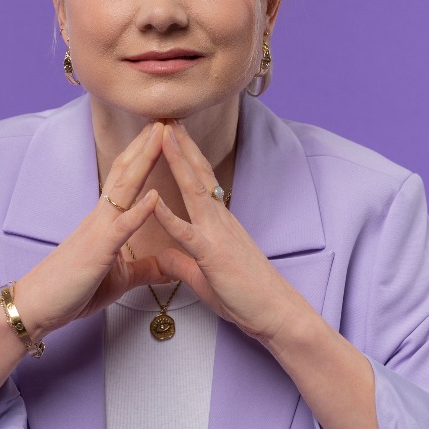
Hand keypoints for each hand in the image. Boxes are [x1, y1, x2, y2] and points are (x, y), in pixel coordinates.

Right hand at [12, 121, 172, 336]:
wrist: (37, 307)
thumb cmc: (73, 291)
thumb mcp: (119, 278)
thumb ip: (144, 269)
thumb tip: (169, 266)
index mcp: (105, 221)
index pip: (126, 178)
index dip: (144, 154)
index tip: (162, 132)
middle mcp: (101, 218)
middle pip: (126, 172)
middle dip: (147, 144)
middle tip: (166, 115)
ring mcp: (98, 231)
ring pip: (125, 189)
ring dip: (145, 161)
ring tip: (162, 135)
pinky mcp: (98, 252)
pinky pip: (121, 228)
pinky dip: (139, 211)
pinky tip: (154, 195)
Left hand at [151, 121, 305, 343]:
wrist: (276, 313)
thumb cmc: (245, 297)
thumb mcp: (205, 277)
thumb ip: (183, 263)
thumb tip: (163, 255)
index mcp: (219, 223)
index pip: (200, 180)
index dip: (185, 156)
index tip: (171, 132)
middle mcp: (219, 221)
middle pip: (198, 173)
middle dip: (180, 144)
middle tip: (165, 115)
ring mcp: (217, 234)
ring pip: (194, 190)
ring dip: (177, 160)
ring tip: (163, 134)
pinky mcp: (213, 256)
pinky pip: (187, 234)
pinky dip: (168, 217)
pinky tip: (152, 201)